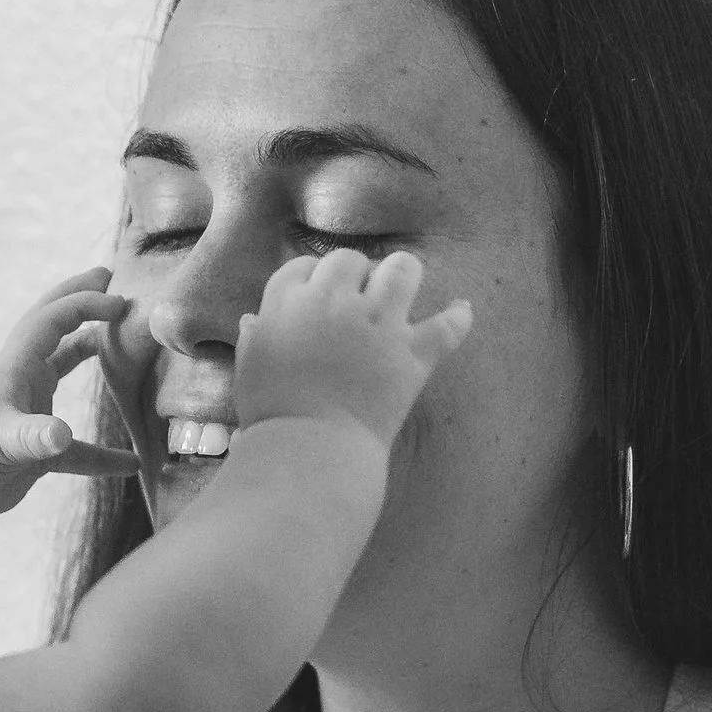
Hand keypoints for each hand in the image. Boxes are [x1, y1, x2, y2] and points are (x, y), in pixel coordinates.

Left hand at [0, 267, 144, 529]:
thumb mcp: (0, 442)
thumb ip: (34, 437)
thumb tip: (62, 435)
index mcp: (14, 366)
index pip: (52, 319)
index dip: (84, 304)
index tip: (118, 302)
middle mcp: (22, 378)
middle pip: (54, 326)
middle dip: (80, 299)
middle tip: (110, 277)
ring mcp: (28, 409)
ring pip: (63, 368)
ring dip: (89, 352)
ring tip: (122, 340)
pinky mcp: (34, 448)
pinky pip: (78, 448)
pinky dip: (103, 454)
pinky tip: (131, 463)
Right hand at [234, 247, 468, 448]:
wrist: (307, 450)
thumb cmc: (271, 416)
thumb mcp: (249, 371)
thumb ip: (253, 339)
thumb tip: (254, 319)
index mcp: (288, 303)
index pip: (305, 267)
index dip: (313, 280)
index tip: (317, 299)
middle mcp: (334, 302)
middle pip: (349, 260)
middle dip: (353, 274)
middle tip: (356, 299)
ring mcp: (377, 325)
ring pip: (401, 270)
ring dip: (400, 274)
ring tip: (400, 289)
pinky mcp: (411, 355)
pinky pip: (447, 326)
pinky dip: (458, 317)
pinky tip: (463, 309)